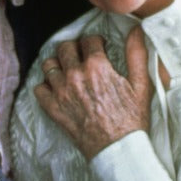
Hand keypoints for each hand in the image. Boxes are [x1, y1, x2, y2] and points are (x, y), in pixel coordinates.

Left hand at [33, 26, 152, 158]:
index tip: (99, 48)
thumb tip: (136, 31)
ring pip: (49, 64)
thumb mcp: (141, 85)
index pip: (89, 39)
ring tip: (68, 70)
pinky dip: (46, 86)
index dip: (96, 42)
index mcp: (97, 66)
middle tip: (82, 57)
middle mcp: (75, 75)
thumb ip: (137, 54)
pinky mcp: (53, 108)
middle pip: (65, 47)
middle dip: (75, 48)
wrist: (118, 149)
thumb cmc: (131, 119)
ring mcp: (61, 92)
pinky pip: (39, 88)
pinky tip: (57, 89)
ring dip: (58, 64)